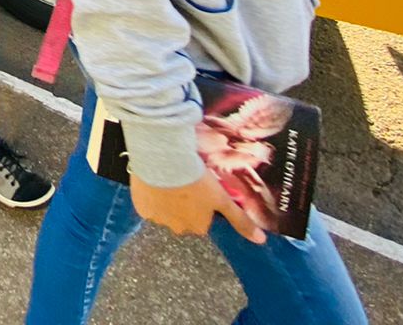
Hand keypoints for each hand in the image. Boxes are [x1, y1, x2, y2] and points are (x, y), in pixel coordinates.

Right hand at [130, 171, 265, 243]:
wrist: (164, 160)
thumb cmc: (196, 179)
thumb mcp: (222, 198)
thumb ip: (240, 220)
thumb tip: (261, 241)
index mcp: (198, 227)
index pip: (202, 219)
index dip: (201, 203)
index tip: (200, 188)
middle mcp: (177, 228)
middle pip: (183, 217)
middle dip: (184, 203)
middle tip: (186, 182)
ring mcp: (157, 218)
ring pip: (164, 210)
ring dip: (167, 198)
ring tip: (170, 177)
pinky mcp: (141, 207)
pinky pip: (147, 202)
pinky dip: (150, 194)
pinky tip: (155, 180)